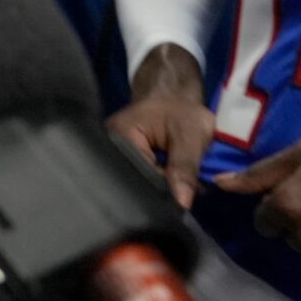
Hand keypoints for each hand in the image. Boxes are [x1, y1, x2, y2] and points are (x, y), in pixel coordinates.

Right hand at [107, 44, 215, 207]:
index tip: (183, 198)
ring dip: (160, 188)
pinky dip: (156, 183)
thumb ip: (185, 168)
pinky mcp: (122, 161)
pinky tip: (169, 183)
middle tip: (185, 194)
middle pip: (134, 181)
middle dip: (161, 191)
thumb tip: (182, 203)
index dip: (162, 190)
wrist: (174, 98)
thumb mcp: (191, 136)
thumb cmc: (182, 111)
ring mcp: (113, 154)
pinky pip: (139, 178)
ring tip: (178, 190)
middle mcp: (109, 147)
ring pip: (138, 182)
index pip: (138, 175)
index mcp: (120, 136)